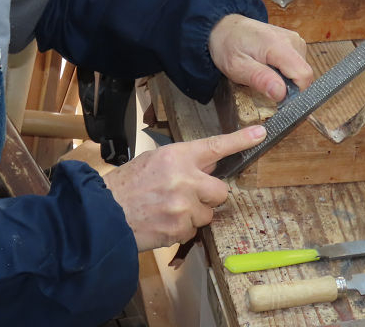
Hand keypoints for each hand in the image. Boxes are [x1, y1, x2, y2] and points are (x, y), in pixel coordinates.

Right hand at [103, 126, 265, 250]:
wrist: (103, 214)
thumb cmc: (127, 186)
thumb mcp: (153, 161)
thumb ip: (182, 163)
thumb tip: (207, 166)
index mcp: (177, 156)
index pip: (216, 146)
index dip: (241, 140)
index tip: (260, 133)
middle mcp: (184, 179)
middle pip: (221, 191)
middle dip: (210, 196)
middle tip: (189, 196)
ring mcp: (184, 207)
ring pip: (207, 214)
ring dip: (194, 215)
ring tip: (167, 210)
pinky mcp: (180, 230)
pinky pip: (194, 230)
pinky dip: (181, 229)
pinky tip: (162, 222)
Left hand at [208, 15, 312, 100]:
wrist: (226, 27)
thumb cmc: (229, 45)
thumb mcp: (236, 67)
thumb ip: (259, 79)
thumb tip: (280, 93)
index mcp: (278, 45)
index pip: (303, 75)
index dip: (294, 93)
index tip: (277, 98)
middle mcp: (292, 40)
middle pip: (303, 75)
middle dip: (287, 87)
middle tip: (264, 84)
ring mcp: (295, 40)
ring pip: (300, 72)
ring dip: (285, 79)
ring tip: (264, 72)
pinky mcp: (294, 43)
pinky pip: (296, 66)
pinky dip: (285, 72)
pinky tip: (268, 66)